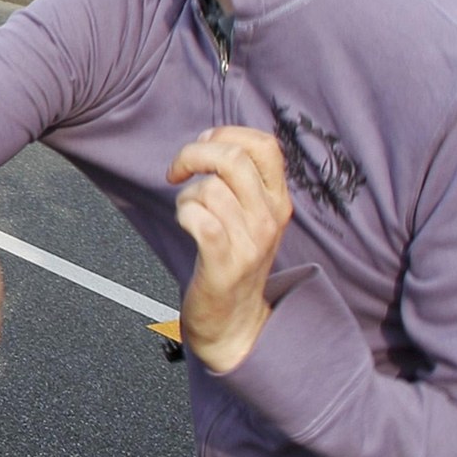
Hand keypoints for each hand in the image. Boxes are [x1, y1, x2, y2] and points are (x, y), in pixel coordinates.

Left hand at [169, 127, 292, 371]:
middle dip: (193, 153)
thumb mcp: (252, 216)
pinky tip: (186, 225)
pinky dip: (185, 214)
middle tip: (178, 170)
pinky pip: (201, 219)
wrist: (236, 323)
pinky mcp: (225, 263)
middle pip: (233, 158)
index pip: (265, 145)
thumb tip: (211, 140)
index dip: (227, 134)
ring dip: (186, 194)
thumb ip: (241, 180)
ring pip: (211, 188)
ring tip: (188, 212)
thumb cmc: (235, 262)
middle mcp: (269, 218)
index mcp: (278, 201)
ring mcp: (250, 242)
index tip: (204, 145)